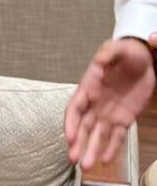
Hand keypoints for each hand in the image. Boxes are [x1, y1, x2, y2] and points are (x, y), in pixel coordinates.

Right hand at [65, 34, 156, 169]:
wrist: (144, 60)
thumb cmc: (127, 52)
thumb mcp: (117, 48)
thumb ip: (108, 53)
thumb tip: (98, 62)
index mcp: (89, 86)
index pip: (75, 107)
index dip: (70, 123)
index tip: (70, 137)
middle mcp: (95, 103)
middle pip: (83, 126)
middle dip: (78, 143)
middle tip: (75, 159)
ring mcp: (108, 112)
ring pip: (97, 134)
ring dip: (91, 149)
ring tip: (87, 166)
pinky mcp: (123, 118)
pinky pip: (117, 136)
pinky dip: (112, 148)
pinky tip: (106, 160)